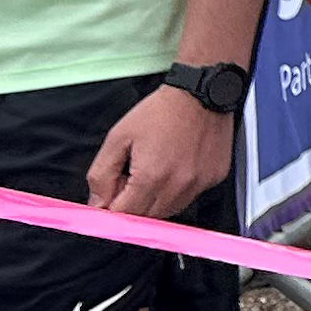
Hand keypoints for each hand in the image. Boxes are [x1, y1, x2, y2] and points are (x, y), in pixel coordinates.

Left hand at [88, 81, 239, 218]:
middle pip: (147, 217)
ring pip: (169, 210)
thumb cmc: (161, 111)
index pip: (124, 215)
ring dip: (156, 200)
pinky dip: (178, 190)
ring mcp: (199, 184)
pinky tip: (176, 166)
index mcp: (151, 177)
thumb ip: (101, 174)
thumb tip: (97, 203)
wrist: (202, 92)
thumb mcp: (118, 137)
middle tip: (131, 177)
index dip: (112, 207)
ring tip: (155, 170)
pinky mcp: (214, 179)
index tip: (109, 197)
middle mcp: (178, 186)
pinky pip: (189, 196)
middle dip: (133, 204)